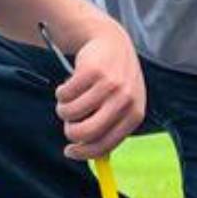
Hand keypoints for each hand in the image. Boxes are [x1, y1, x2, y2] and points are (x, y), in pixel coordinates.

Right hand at [55, 22, 145, 159]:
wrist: (111, 42)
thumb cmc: (114, 81)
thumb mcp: (121, 105)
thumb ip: (109, 128)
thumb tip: (89, 155)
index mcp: (134, 114)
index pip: (105, 144)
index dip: (84, 152)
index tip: (70, 151)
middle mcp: (125, 100)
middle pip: (87, 132)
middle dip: (71, 132)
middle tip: (68, 124)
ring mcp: (109, 84)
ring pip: (71, 112)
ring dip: (63, 109)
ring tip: (69, 100)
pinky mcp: (92, 71)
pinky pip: (65, 94)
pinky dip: (61, 93)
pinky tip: (69, 85)